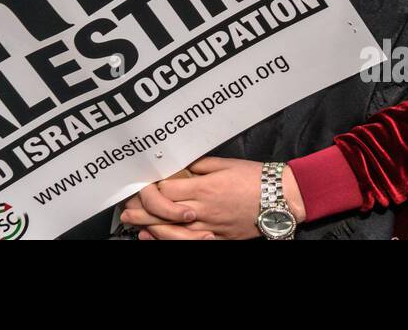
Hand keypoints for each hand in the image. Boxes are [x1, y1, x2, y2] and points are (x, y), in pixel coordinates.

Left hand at [123, 157, 307, 239]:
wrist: (280, 198)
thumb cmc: (254, 178)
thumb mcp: (224, 163)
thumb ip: (198, 166)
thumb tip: (179, 166)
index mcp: (204, 187)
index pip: (166, 191)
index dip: (149, 190)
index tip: (138, 188)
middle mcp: (204, 209)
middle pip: (164, 213)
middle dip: (143, 212)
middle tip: (126, 211)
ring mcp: (211, 227)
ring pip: (174, 232)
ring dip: (152, 229)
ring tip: (137, 227)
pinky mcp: (219, 238)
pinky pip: (191, 243)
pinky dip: (172, 242)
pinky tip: (158, 238)